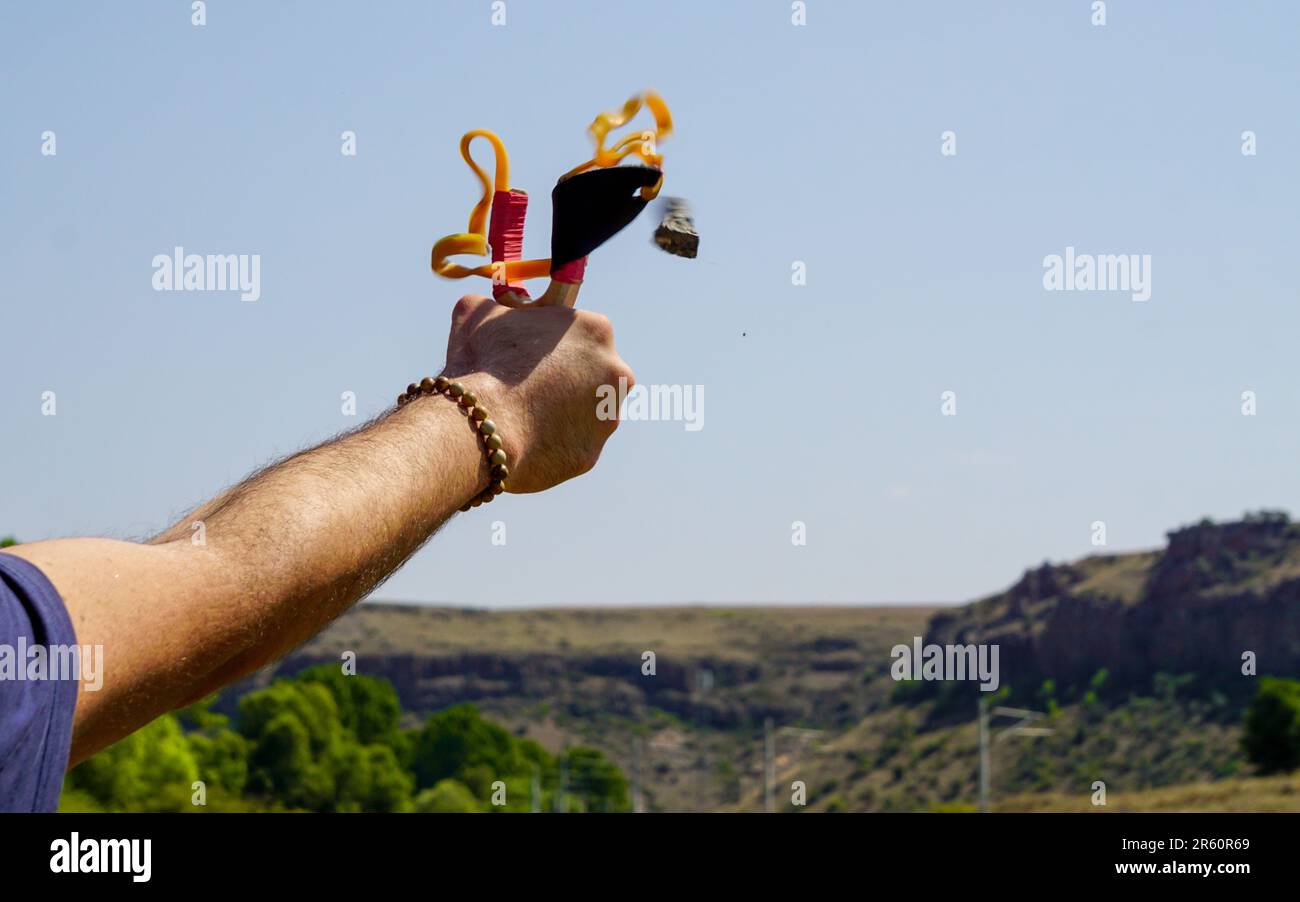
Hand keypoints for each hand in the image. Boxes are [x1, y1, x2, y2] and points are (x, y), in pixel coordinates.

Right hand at [440, 294, 633, 492]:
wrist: (485, 425)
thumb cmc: (486, 363)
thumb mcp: (478, 315)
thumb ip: (493, 307)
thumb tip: (487, 307)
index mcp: (596, 330)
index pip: (579, 331)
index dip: (549, 341)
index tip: (529, 351)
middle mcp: (615, 372)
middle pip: (590, 372)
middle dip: (563, 378)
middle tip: (526, 385)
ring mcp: (607, 417)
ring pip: (584, 411)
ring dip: (560, 412)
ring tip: (520, 415)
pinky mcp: (591, 454)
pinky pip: (569, 445)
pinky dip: (550, 443)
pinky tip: (522, 439)